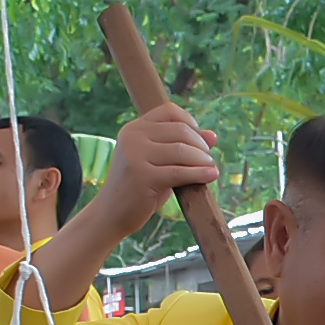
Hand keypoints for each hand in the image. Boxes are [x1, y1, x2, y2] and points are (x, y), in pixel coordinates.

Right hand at [94, 100, 220, 230]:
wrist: (112, 213)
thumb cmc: (140, 187)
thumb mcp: (160, 162)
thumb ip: (182, 146)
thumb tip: (213, 136)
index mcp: (134, 128)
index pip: (170, 111)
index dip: (191, 123)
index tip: (201, 141)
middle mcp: (132, 137)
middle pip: (180, 130)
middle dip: (201, 146)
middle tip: (208, 160)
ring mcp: (135, 155)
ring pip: (181, 150)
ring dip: (203, 160)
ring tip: (211, 169)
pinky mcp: (142, 176)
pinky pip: (179, 172)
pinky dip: (199, 174)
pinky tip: (211, 176)